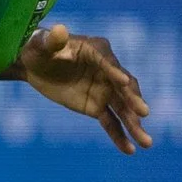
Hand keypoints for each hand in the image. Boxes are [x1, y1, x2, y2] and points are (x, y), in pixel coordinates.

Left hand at [18, 25, 152, 153]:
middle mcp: (108, 70)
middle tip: (143, 113)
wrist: (34, 66)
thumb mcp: (40, 44)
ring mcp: (105, 90)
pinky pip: (111, 123)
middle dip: (133, 100)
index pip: (108, 62)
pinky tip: (129, 150)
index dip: (115, 72)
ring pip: (123, 109)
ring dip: (134, 125)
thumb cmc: (38, 49)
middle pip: (124, 87)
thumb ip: (52, 40)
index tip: (124, 84)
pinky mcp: (97, 107)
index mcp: (97, 50)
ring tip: (146, 143)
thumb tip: (59, 30)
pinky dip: (120, 136)